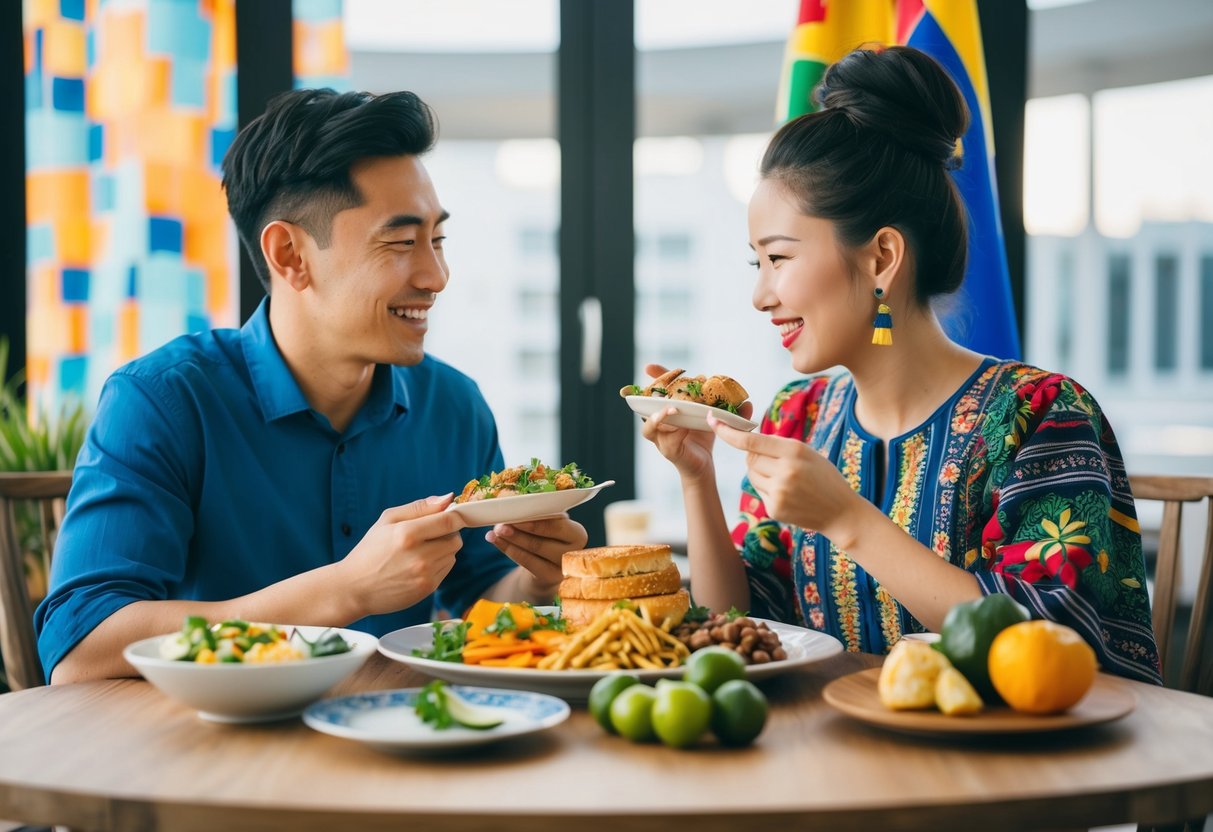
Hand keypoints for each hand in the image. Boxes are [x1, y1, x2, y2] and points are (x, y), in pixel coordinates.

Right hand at [338, 493, 466, 616]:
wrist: (354, 588)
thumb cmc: (370, 550)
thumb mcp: (387, 520)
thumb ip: (419, 507)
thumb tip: (447, 498)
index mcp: (407, 533)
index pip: (449, 521)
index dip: (456, 516)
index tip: (454, 514)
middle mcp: (419, 556)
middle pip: (455, 539)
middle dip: (447, 534)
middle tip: (428, 535)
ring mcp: (424, 574)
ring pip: (452, 554)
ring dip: (442, 550)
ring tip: (419, 552)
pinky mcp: (427, 588)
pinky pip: (446, 570)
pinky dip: (438, 564)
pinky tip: (418, 565)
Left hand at [487, 514, 587, 593]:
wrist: (546, 563)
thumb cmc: (546, 535)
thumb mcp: (548, 524)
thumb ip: (537, 514)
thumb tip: (510, 497)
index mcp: (577, 533)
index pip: (556, 525)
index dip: (535, 520)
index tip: (515, 511)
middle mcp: (574, 552)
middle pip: (543, 539)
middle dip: (519, 530)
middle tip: (500, 524)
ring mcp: (562, 567)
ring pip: (533, 550)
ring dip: (511, 540)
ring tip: (494, 532)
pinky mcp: (548, 577)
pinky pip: (526, 562)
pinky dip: (508, 550)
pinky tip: (496, 541)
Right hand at [639, 363, 753, 480]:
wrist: (703, 466)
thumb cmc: (705, 439)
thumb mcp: (718, 421)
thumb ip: (733, 412)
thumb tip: (747, 403)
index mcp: (671, 409)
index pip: (661, 389)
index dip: (657, 376)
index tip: (650, 367)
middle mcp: (662, 422)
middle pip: (649, 404)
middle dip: (654, 391)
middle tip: (666, 384)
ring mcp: (661, 438)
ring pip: (650, 425)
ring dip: (660, 416)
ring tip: (673, 409)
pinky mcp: (668, 451)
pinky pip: (664, 441)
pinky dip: (673, 434)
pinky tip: (680, 428)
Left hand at [708, 414, 864, 545]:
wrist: (840, 512)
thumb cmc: (824, 477)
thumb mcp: (807, 452)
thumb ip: (779, 445)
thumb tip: (748, 443)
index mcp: (794, 450)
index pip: (751, 440)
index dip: (728, 431)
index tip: (713, 421)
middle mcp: (785, 471)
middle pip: (749, 458)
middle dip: (756, 457)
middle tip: (776, 462)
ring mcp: (779, 492)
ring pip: (751, 475)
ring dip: (760, 473)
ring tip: (785, 479)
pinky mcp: (774, 508)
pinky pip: (758, 491)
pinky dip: (767, 489)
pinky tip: (787, 493)